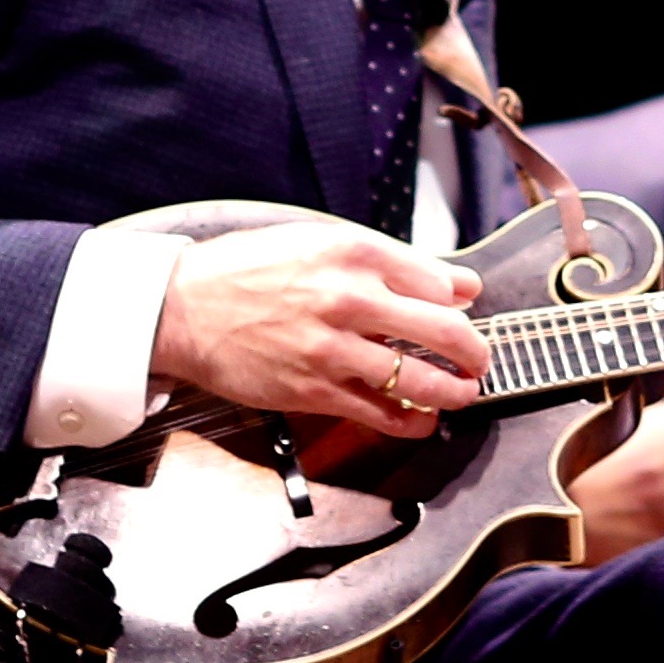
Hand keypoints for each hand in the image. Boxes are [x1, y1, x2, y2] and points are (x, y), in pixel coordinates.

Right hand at [149, 220, 487, 436]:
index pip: (439, 282)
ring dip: (456, 391)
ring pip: (421, 380)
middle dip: (475, 351)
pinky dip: (413, 421)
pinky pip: (383, 414)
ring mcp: (334, 348)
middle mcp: (350, 298)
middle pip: (445, 331)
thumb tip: (456, 284)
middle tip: (480, 358)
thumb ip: (388, 260)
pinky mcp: (316, 390)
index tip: (466, 309)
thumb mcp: (317, 241)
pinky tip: (423, 419)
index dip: (461, 300)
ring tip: (464, 392)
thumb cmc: (246, 270)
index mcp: (354, 252)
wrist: (183, 308)